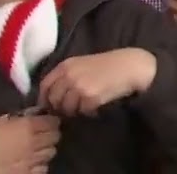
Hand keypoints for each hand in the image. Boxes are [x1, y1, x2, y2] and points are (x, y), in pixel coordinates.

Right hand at [0, 113, 59, 173]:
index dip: (51, 122)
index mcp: (27, 127)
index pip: (53, 122)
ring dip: (45, 150)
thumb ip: (19, 119)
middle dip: (50, 135)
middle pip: (55, 137)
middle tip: (41, 136)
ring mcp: (32, 161)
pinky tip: (30, 164)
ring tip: (35, 150)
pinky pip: (42, 169)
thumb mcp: (0, 122)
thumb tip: (33, 115)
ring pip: (50, 153)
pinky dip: (39, 165)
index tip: (47, 123)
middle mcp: (34, 143)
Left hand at [38, 48, 156, 115]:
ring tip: (87, 106)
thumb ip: (66, 77)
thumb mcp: (83, 65)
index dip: (46, 98)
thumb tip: (52, 97)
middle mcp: (69, 76)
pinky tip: (97, 106)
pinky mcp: (90, 97)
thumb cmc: (108, 65)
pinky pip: (83, 111)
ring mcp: (79, 87)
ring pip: (67, 108)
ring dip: (75, 111)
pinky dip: (89, 112)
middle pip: (54, 99)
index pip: (45, 86)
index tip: (51, 105)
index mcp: (65, 66)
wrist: (131, 66)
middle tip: (71, 109)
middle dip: (60, 107)